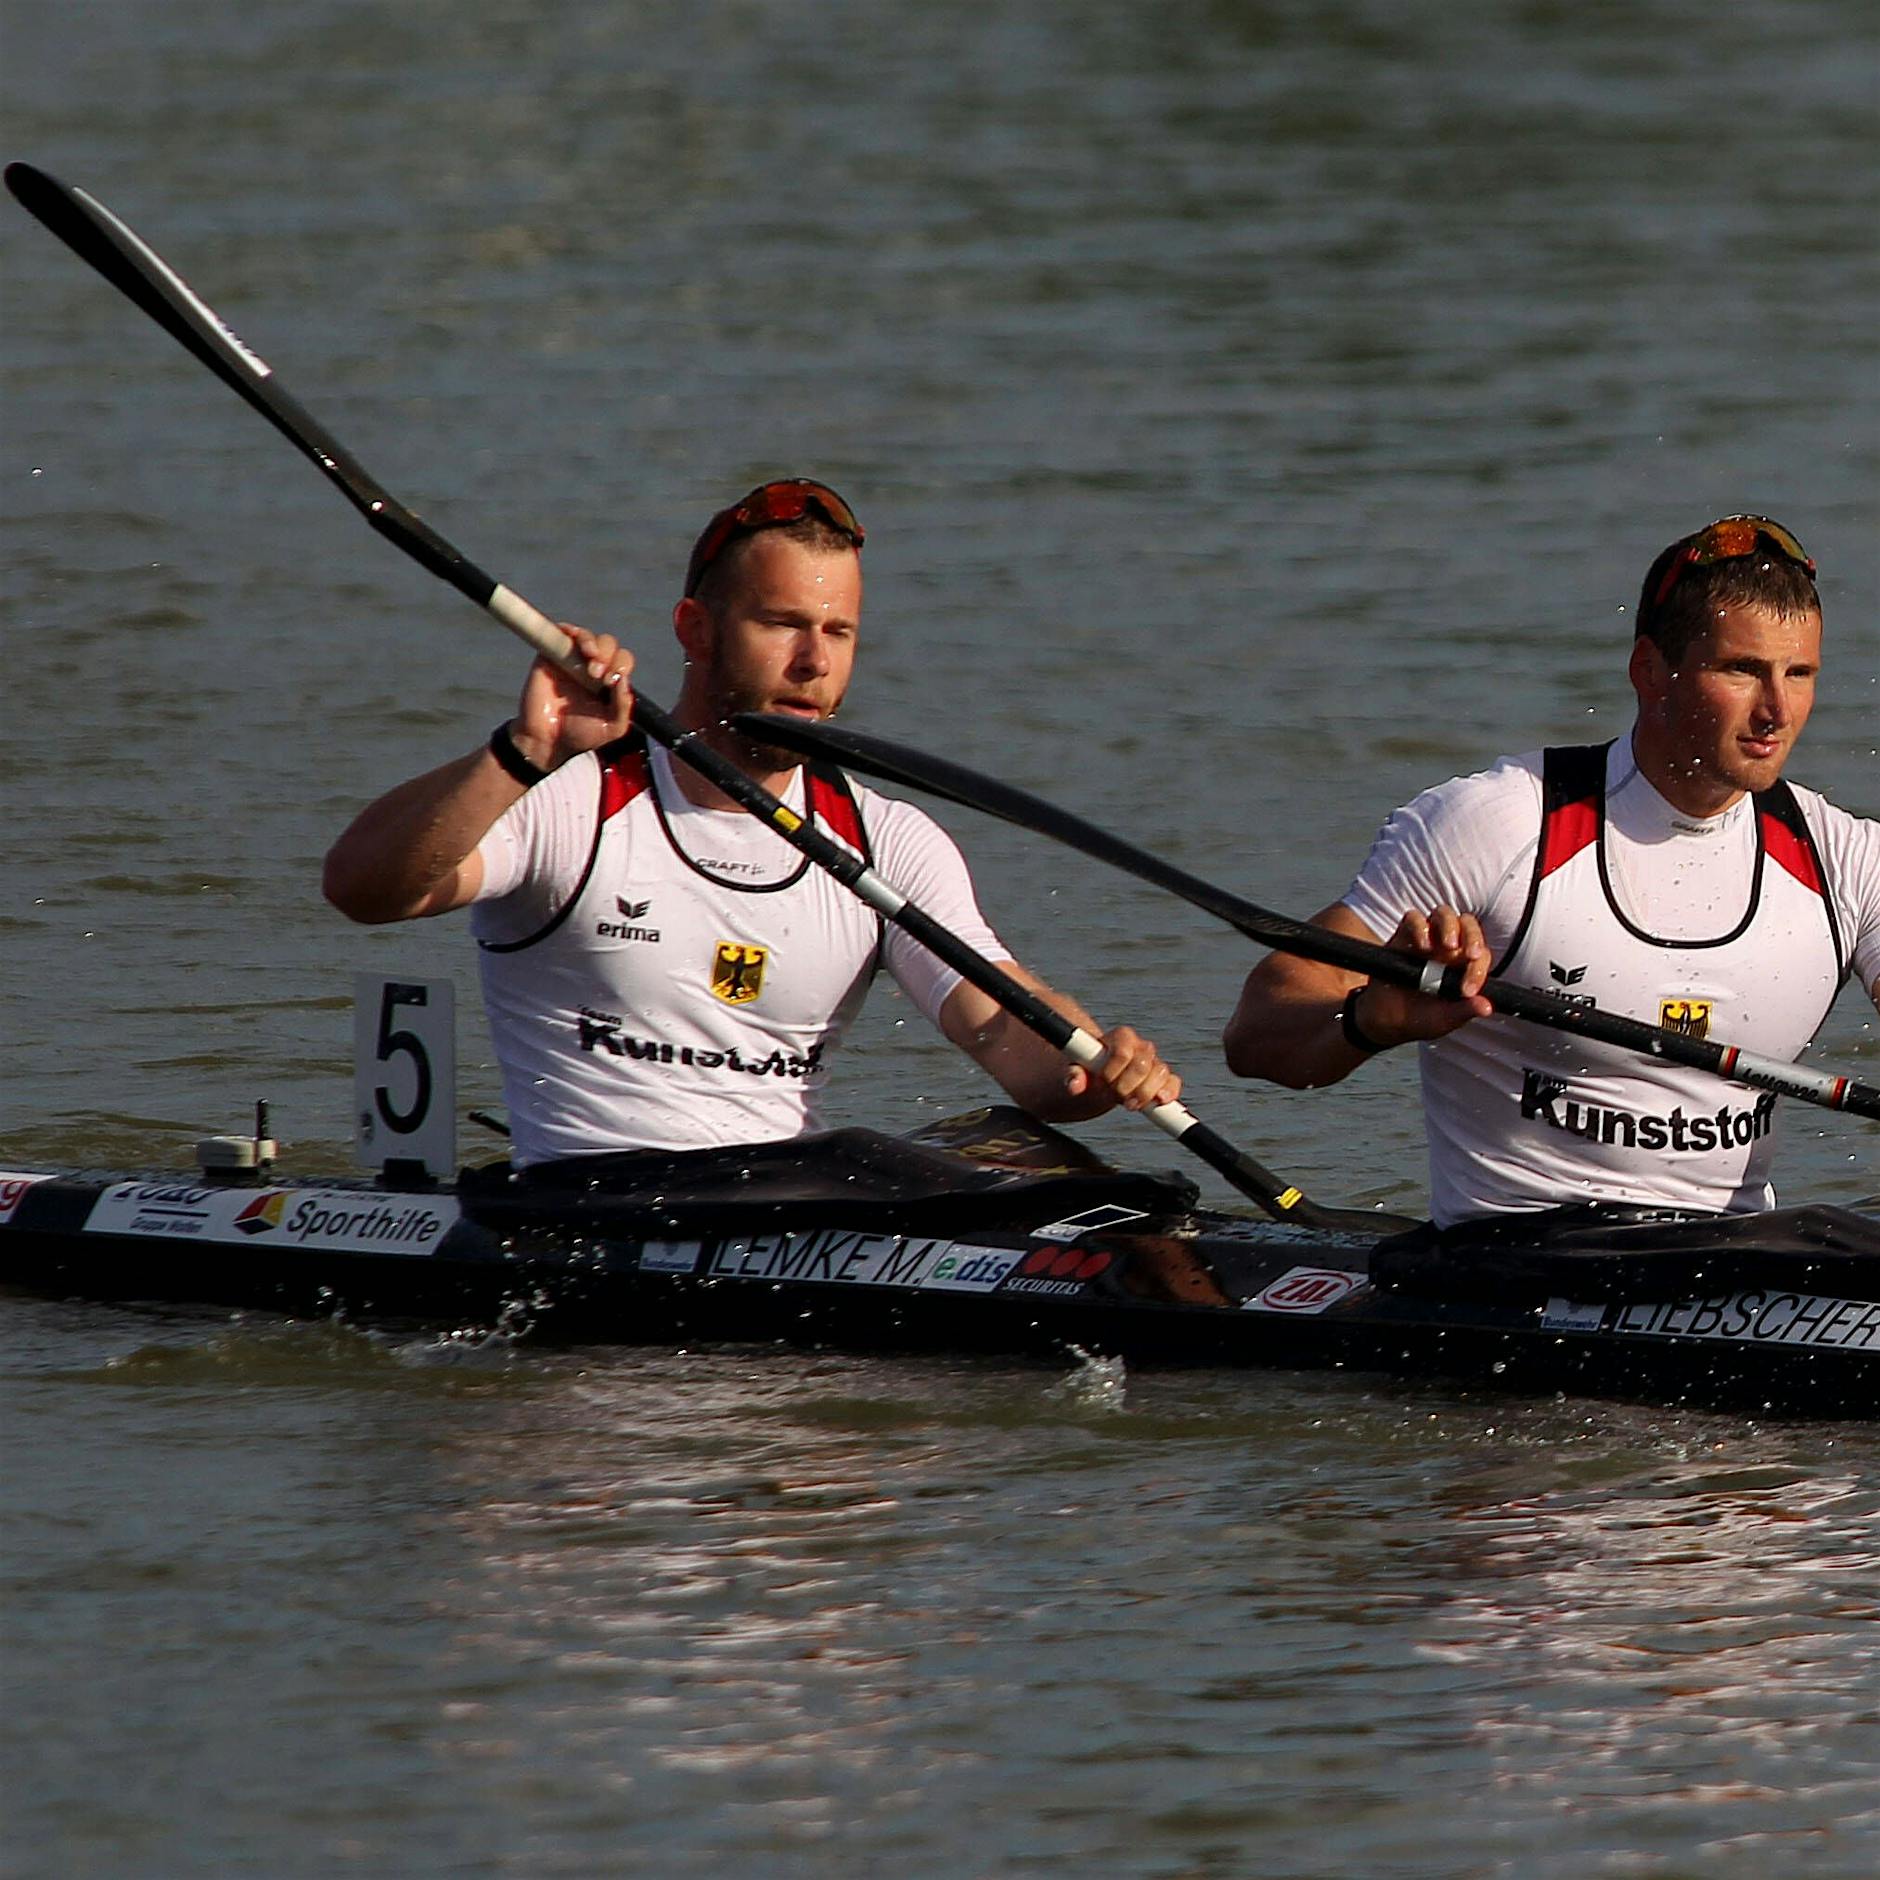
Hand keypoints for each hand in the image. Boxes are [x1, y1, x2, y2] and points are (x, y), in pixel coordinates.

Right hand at [510, 625, 634, 769]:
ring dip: (591, 642)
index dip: (621, 665)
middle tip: (597, 674)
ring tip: (589, 656)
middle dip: (607, 654)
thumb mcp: (612, 727)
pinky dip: (568, 630)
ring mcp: (571, 660)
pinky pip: (561, 633)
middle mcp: (592, 667)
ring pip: (587, 636)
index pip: (622, 660)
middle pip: (607, 644)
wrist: (548, 740)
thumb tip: (623, 679)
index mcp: (610, 681)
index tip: (610, 681)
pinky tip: (571, 635)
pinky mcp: (550, 655)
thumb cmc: (581, 734)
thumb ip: (623, 706)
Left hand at [1065, 1024, 1181, 1112]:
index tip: (1102, 1082)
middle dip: (1128, 1086)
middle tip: (1114, 1096)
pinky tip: (1159, 1101)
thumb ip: (1074, 1074)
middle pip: (1143, 1064)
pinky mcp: (1163, 1078)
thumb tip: (1074, 1085)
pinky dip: (1169, 1093)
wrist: (1100, 1078)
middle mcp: (1141, 1046)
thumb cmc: (1089, 1070)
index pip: (1123, 1051)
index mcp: (1120, 1037)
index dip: (1113, 1070)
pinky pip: (1173, 1083)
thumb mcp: (1077, 1070)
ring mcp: (1154, 1062)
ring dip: (1145, 1094)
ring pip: (1161, 1073)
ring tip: (1128, 1104)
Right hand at [1349, 905, 1492, 1048]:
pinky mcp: (1403, 936)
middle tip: (1471, 954)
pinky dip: (1419, 926)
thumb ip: (1465, 1011)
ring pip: (1444, 914)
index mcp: (1464, 966)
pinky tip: (1421, 946)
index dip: (1479, 970)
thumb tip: (1486, 1007)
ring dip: (1449, 925)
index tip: (1466, 991)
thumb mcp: (1444, 1019)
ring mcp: (1426, 940)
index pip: (1481, 956)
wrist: (1384, 1019)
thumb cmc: (1419, 1018)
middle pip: (1468, 925)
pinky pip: (1412, 918)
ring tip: (1447, 945)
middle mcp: (1448, 949)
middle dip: (1473, 936)